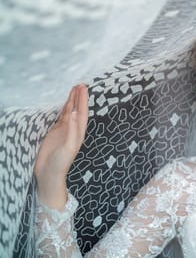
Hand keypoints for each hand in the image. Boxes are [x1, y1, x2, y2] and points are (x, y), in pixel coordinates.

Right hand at [34, 84, 88, 208]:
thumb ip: (71, 130)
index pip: (82, 113)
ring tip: (73, 88)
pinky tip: (64, 102)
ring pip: (69, 112)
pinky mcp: (55, 133)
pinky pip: (60, 117)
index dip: (83, 100)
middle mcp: (73, 130)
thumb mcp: (68, 146)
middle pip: (77, 110)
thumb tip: (74, 113)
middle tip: (80, 84)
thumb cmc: (61, 163)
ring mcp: (64, 131)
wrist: (49, 174)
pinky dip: (63, 108)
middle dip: (79, 97)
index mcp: (78, 132)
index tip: (83, 88)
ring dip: (71, 101)